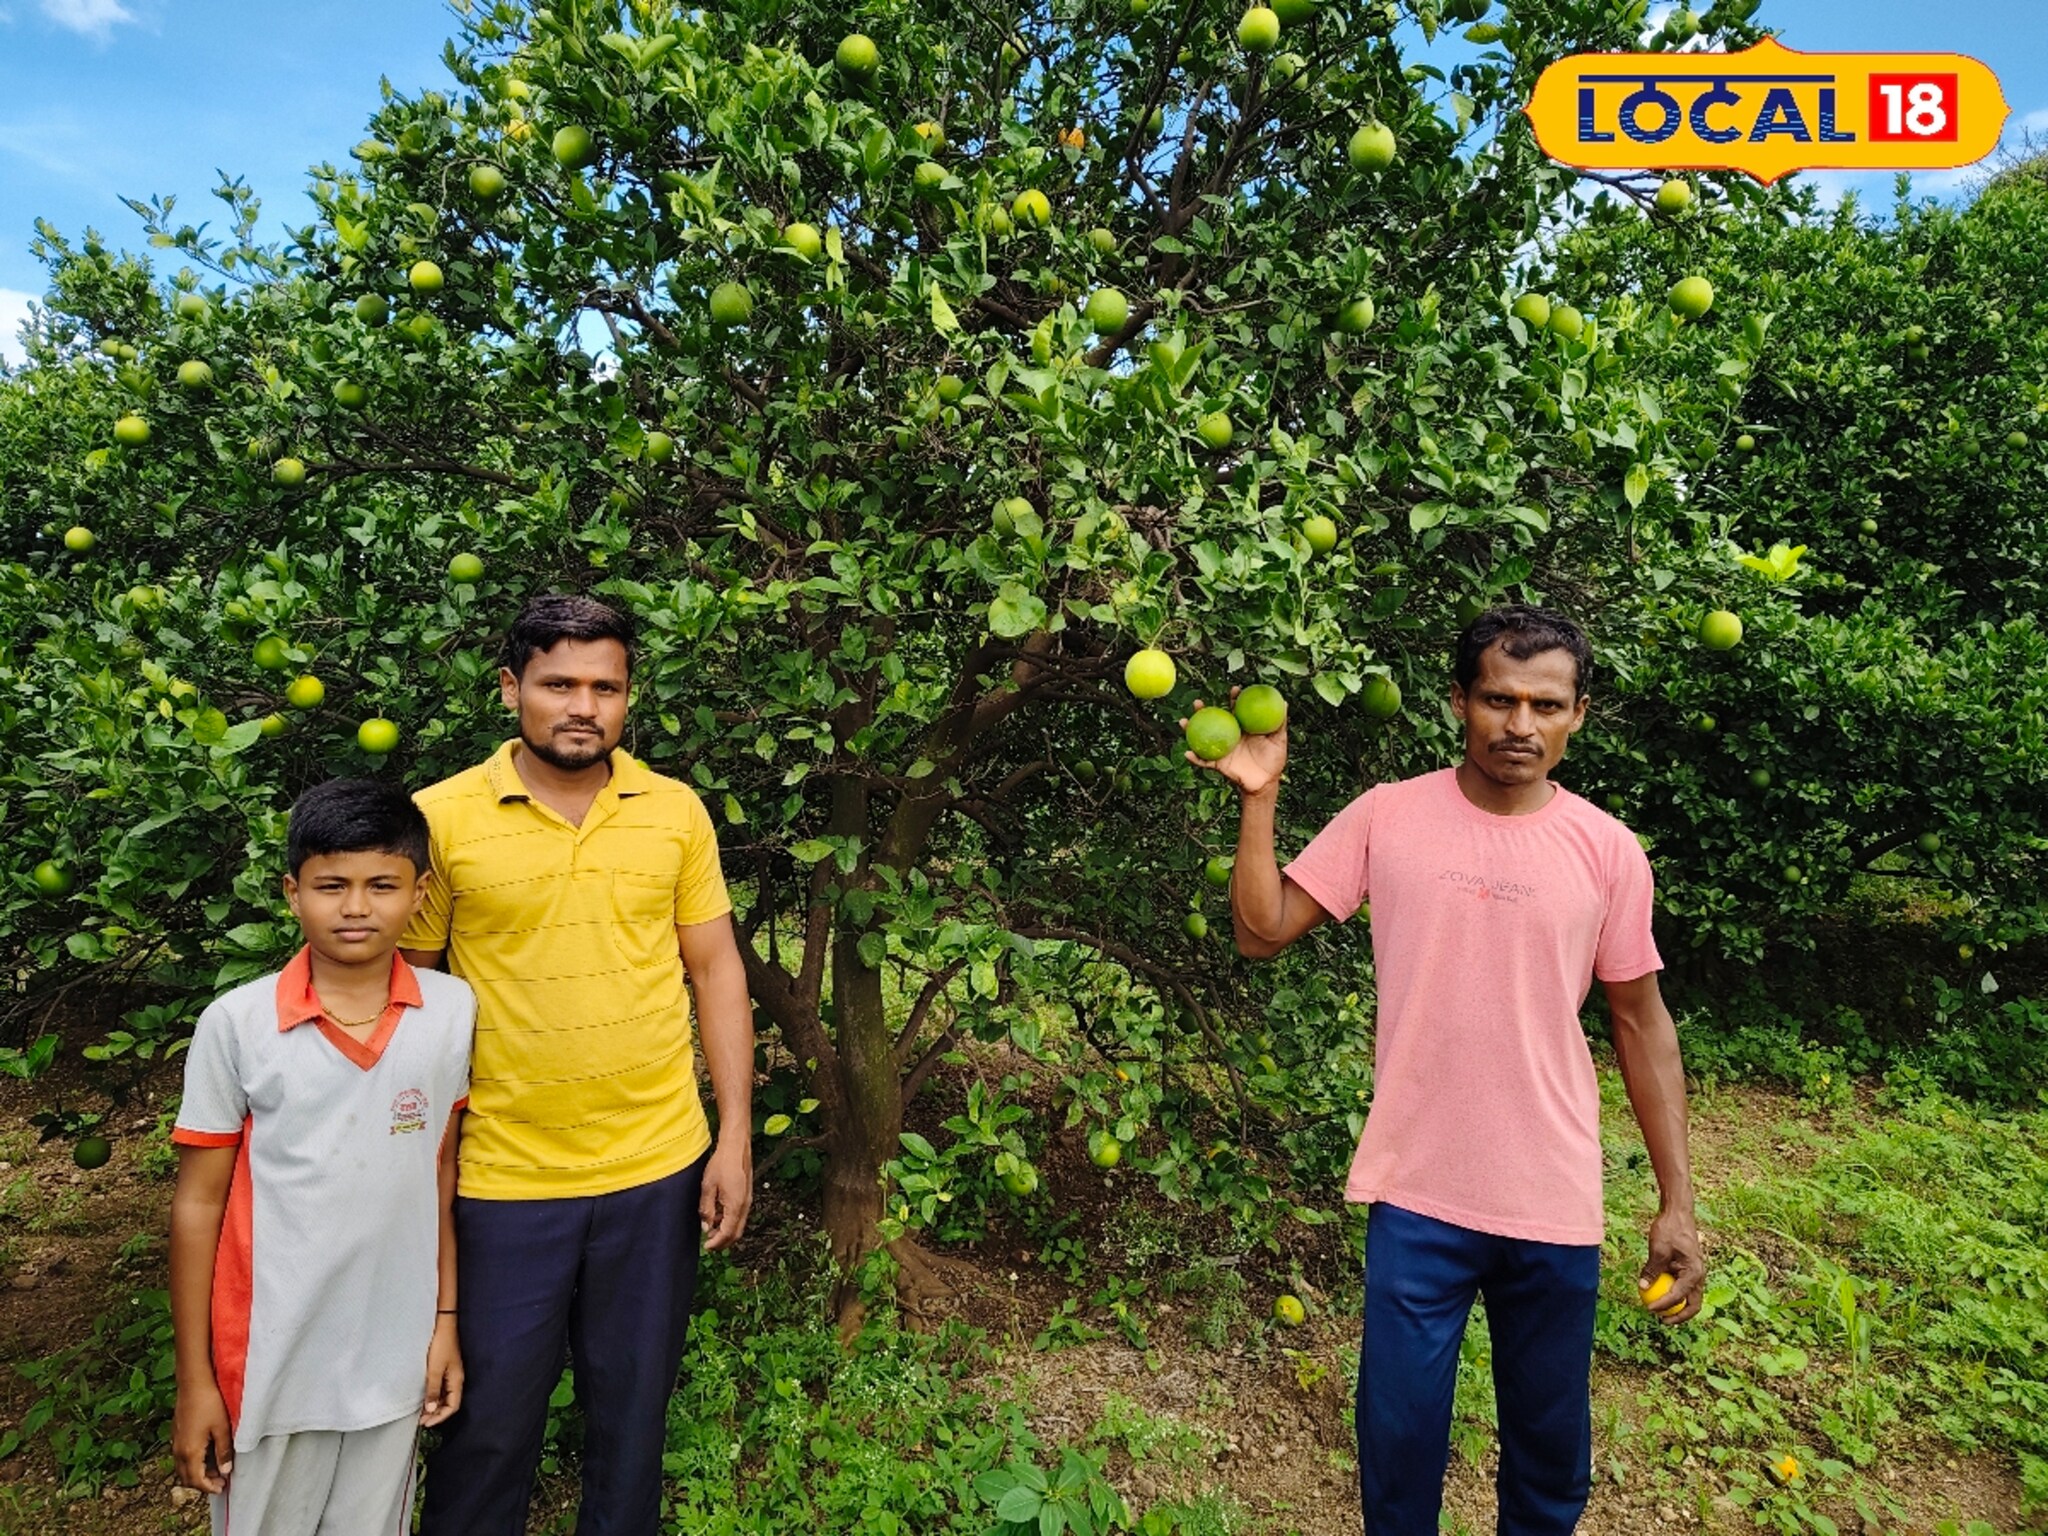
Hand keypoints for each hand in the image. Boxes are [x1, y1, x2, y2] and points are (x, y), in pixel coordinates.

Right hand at [173, 1380, 233, 1493]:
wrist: (193, 1383)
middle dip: (203, 1483)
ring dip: (197, 1473)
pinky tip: (207, 1455)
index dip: (208, 1488)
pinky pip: (181, 1457)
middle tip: (221, 1481)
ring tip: (216, 1469)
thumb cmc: (210, 1403)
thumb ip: (223, 1452)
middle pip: (187, 1477)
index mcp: (190, 1452)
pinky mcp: (177, 1434)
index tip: (222, 1489)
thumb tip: (224, 1471)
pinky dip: (193, 1462)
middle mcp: (178, 1450)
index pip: (196, 1480)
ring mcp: (175, 1442)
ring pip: (183, 1468)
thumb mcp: (222, 1428)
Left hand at [422, 1315, 463, 1426]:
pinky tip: (425, 1398)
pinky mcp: (445, 1369)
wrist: (443, 1326)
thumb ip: (433, 1390)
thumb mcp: (434, 1370)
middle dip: (437, 1414)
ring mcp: (451, 1374)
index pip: (453, 1406)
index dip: (440, 1417)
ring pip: (445, 1396)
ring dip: (434, 1406)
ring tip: (421, 1412)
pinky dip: (434, 1396)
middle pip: (449, 1403)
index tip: (427, 1423)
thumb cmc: (441, 1345)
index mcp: (457, 1380)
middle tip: (421, 1421)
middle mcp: (456, 1379)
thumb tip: (432, 1410)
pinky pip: (442, 1388)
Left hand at [700, 1135, 753, 1250]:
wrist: (736, 1146)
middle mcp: (745, 1205)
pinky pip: (740, 1215)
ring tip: (711, 1229)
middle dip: (723, 1242)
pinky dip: (730, 1221)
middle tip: (709, 1243)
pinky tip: (719, 1216)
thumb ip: (707, 1209)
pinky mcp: (747, 1194)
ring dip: (726, 1231)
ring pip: (739, 1224)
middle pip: (737, 1233)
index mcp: (736, 1205)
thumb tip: (707, 1226)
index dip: (716, 1243)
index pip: (727, 1233)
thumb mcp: (708, 1187)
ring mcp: (748, 1200)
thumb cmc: (722, 1163)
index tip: (706, 1247)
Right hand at [1181, 690, 1287, 797]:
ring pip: (1202, 737)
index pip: (1235, 710)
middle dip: (1203, 709)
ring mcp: (1222, 749)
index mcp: (1242, 729)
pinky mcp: (1218, 764)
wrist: (1266, 783)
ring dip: (1190, 729)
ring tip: (1183, 722)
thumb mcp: (1279, 741)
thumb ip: (1280, 723)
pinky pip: (1204, 761)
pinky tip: (1187, 753)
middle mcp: (1229, 736)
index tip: (1234, 690)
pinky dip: (1195, 758)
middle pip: (1213, 719)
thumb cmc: (1274, 761)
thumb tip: (1284, 702)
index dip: (1233, 699)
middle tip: (1198, 702)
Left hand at [1639, 1204, 1706, 1324]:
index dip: (1663, 1305)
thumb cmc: (1669, 1230)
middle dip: (1678, 1316)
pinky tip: (1659, 1295)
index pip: (1678, 1296)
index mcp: (1694, 1273)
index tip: (1649, 1310)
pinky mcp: (1689, 1269)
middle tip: (1662, 1320)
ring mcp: (1695, 1273)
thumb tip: (1643, 1288)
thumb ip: (1652, 1271)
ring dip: (1677, 1307)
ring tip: (1660, 1313)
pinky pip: (1683, 1288)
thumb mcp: (1658, 1250)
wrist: (1678, 1214)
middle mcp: (1698, 1276)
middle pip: (1692, 1305)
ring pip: (1689, 1298)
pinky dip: (1674, 1295)